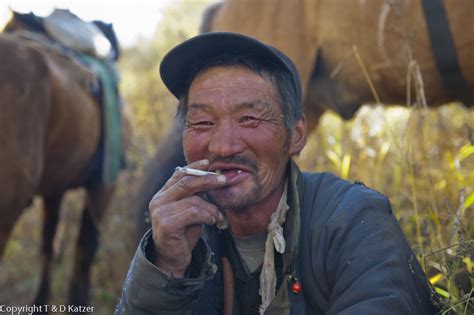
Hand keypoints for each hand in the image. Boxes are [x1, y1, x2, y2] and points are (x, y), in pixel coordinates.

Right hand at [148, 159, 225, 276]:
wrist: (173, 259)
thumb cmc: (184, 233)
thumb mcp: (191, 211)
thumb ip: (196, 196)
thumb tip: (214, 178)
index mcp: (163, 194)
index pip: (179, 174)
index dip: (194, 166)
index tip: (208, 162)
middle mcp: (159, 201)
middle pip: (186, 182)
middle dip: (207, 180)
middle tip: (223, 180)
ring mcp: (160, 212)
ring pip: (194, 200)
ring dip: (212, 209)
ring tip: (219, 217)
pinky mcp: (167, 224)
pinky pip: (194, 212)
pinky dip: (208, 216)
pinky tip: (212, 222)